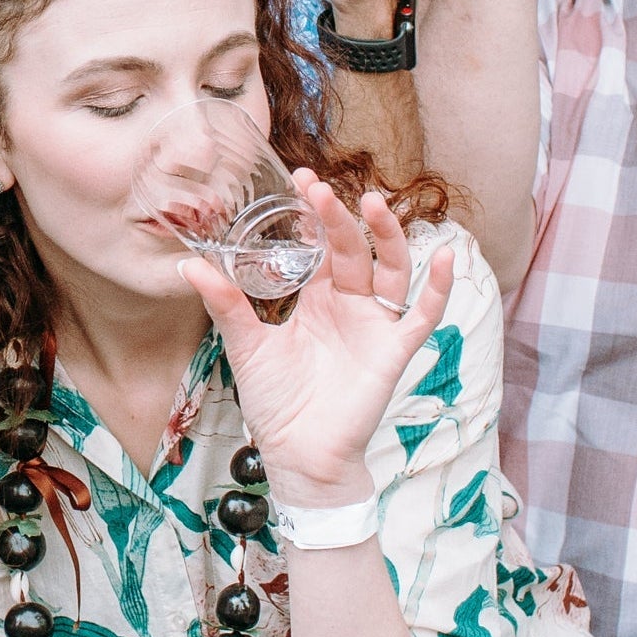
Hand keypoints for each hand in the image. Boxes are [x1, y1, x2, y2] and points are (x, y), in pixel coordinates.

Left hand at [178, 180, 452, 508]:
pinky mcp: (394, 351)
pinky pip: (424, 315)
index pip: (321, 244)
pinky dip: (440, 287)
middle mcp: (350, 304)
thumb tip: (189, 265)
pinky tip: (447, 256)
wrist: (299, 456)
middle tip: (320, 190)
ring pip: (391, 269)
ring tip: (374, 204)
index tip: (301, 180)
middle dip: (339, 217)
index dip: (314, 214)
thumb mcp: (246, 346)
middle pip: (353, 249)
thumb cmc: (276, 404)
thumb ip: (226, 305)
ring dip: (388, 237)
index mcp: (317, 298)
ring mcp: (375, 325)